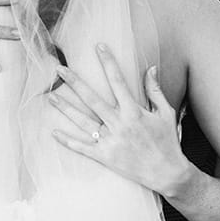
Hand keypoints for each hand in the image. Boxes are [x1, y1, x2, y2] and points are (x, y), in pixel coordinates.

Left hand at [50, 45, 191, 199]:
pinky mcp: (105, 157)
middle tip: (60, 70)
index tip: (99, 47)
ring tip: (51, 96)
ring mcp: (110, 141)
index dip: (108, 62)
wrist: (168, 173)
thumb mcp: (166, 113)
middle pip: (92, 99)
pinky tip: (54, 132)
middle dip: (74, 82)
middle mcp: (119, 124)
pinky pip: (82, 147)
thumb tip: (150, 68)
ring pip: (83, 121)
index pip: (117, 80)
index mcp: (134, 111)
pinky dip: (68, 141)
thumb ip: (155, 90)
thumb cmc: (168, 142)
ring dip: (66, 108)